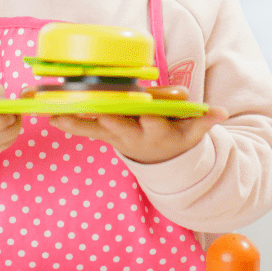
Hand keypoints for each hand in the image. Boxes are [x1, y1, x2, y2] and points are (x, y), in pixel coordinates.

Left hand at [48, 106, 227, 164]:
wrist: (162, 159)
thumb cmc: (177, 134)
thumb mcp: (192, 131)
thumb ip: (203, 120)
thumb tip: (221, 113)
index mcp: (158, 131)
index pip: (153, 123)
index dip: (149, 117)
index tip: (145, 111)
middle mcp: (134, 135)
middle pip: (120, 126)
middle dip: (108, 119)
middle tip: (97, 112)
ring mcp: (116, 136)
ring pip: (96, 128)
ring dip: (77, 121)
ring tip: (58, 114)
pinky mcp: (104, 135)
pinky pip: (84, 129)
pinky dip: (68, 123)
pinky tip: (50, 116)